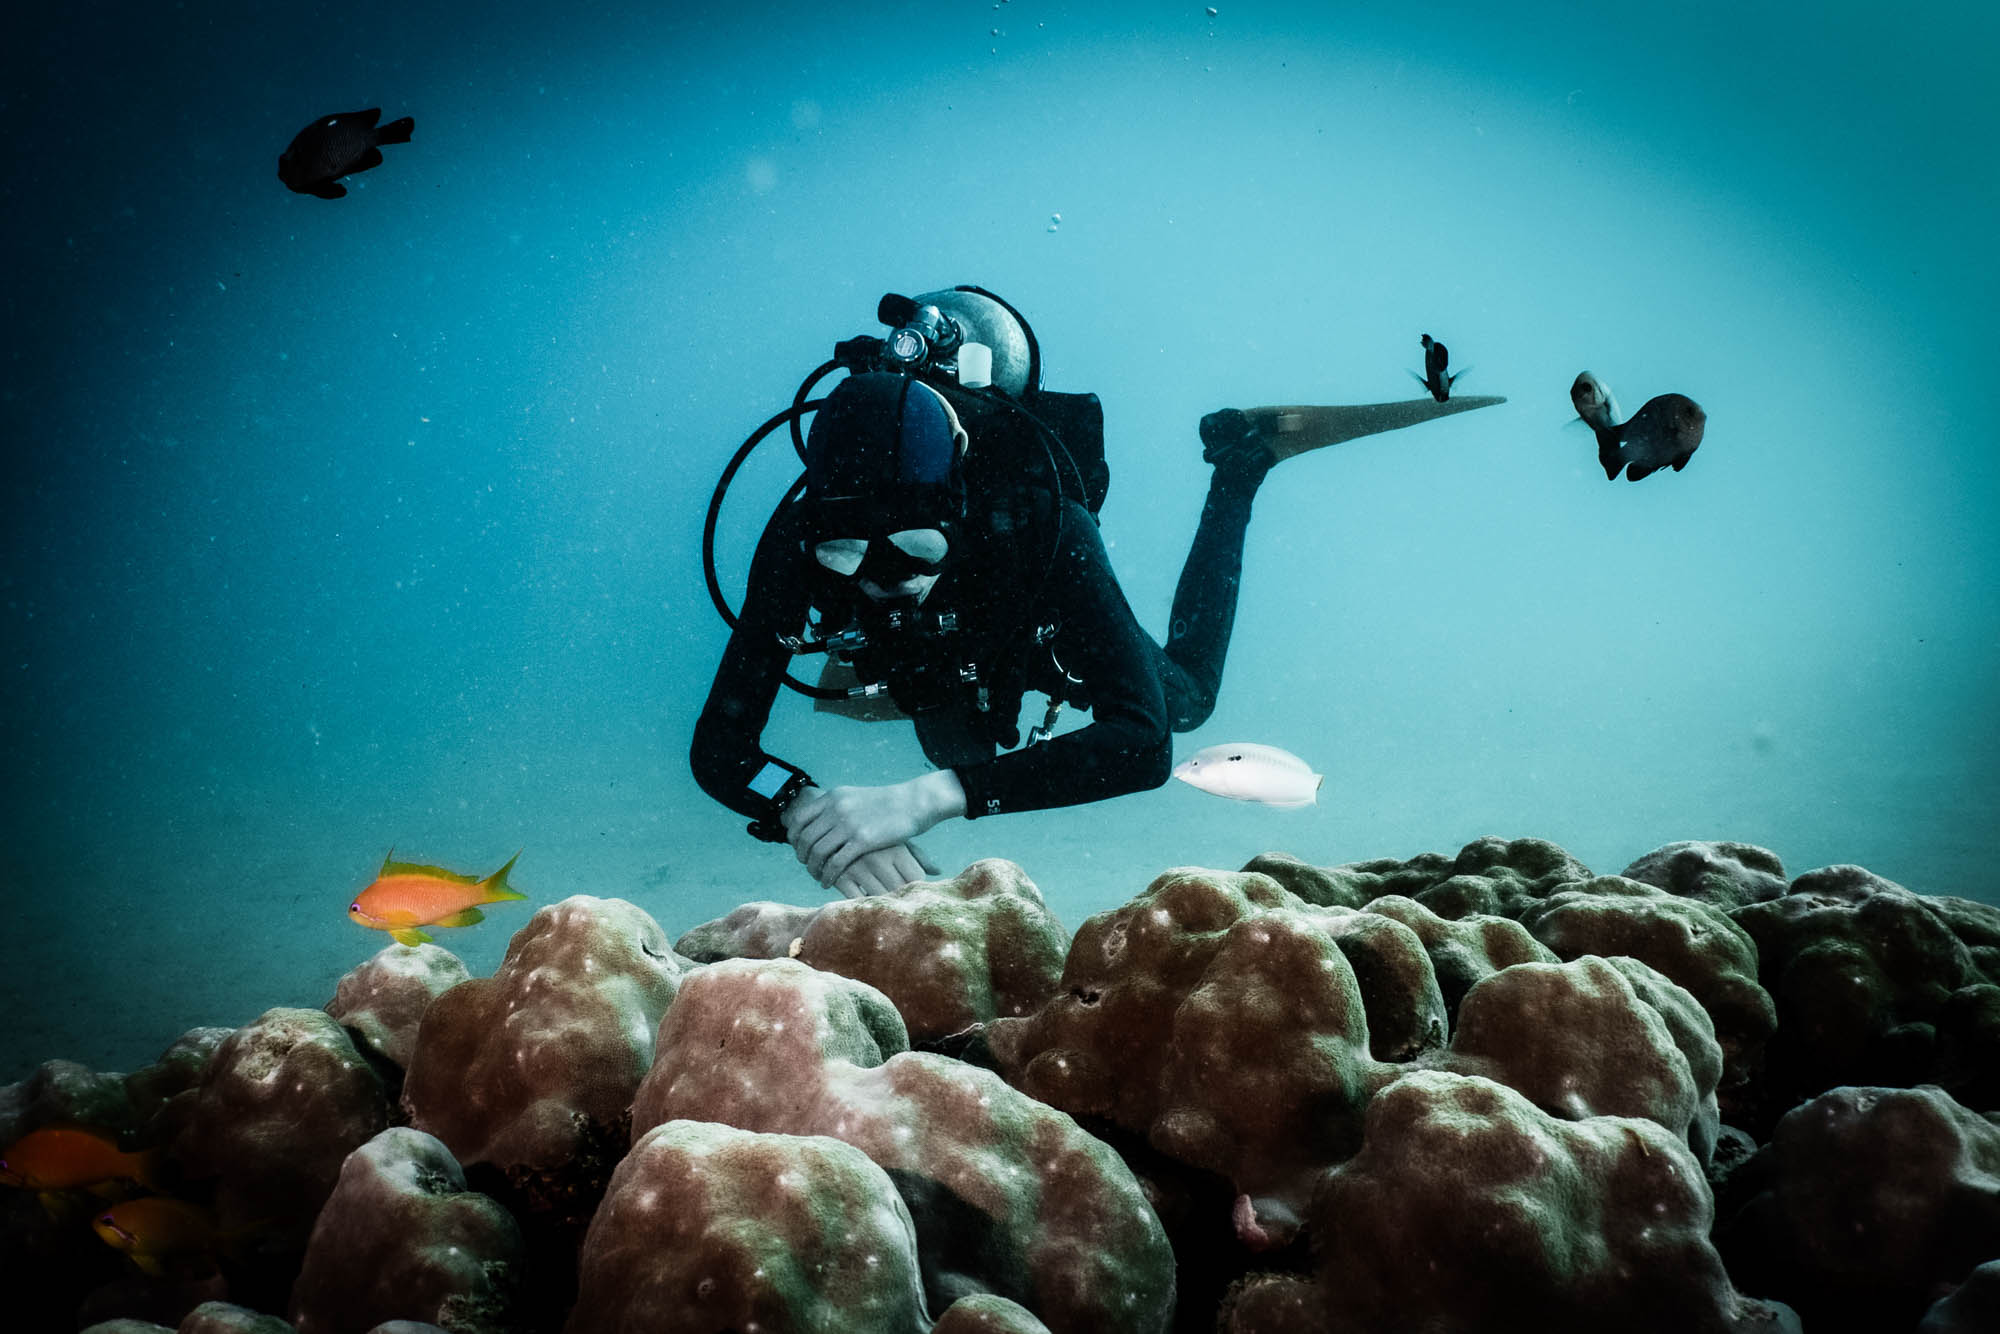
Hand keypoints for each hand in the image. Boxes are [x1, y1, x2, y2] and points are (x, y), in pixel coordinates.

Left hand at [784, 772, 965, 888]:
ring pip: (818, 852)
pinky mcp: (862, 841)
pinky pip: (835, 863)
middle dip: (802, 855)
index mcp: (832, 797)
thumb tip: (819, 817)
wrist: (912, 802)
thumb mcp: (855, 796)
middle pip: (806, 838)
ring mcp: (848, 825)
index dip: (794, 836)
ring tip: (816, 876)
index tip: (797, 847)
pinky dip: (827, 875)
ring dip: (813, 868)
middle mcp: (836, 809)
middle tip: (806, 865)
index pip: (799, 818)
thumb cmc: (885, 802)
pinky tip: (827, 882)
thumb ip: (835, 805)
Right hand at [831, 842, 942, 898]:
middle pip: (900, 890)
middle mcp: (879, 858)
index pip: (916, 878)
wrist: (832, 820)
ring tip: (882, 901)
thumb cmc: (873, 833)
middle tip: (900, 901)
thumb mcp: (894, 839)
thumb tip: (938, 871)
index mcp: (895, 848)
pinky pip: (855, 899)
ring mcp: (858, 868)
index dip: (917, 888)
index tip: (914, 891)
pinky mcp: (840, 875)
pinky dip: (860, 901)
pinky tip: (862, 896)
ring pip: (879, 898)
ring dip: (882, 902)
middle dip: (902, 897)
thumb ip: (917, 856)